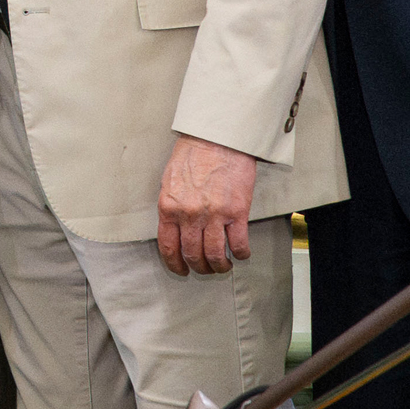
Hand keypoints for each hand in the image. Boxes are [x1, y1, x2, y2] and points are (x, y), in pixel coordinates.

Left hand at [157, 133, 261, 277]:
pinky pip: (238, 243)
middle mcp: (189, 215)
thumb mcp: (170, 181)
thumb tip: (173, 227)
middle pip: (192, 254)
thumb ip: (171, 206)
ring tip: (223, 266)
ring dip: (219, 266)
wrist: (218, 138)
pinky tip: (241, 254)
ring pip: (215, 254)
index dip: (174, 264)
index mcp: (169, 207)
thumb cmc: (193, 154)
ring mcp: (213, 215)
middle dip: (199, 267)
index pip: (168, 247)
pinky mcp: (236, 211)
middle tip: (205, 269)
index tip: (181, 270)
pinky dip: (240, 254)